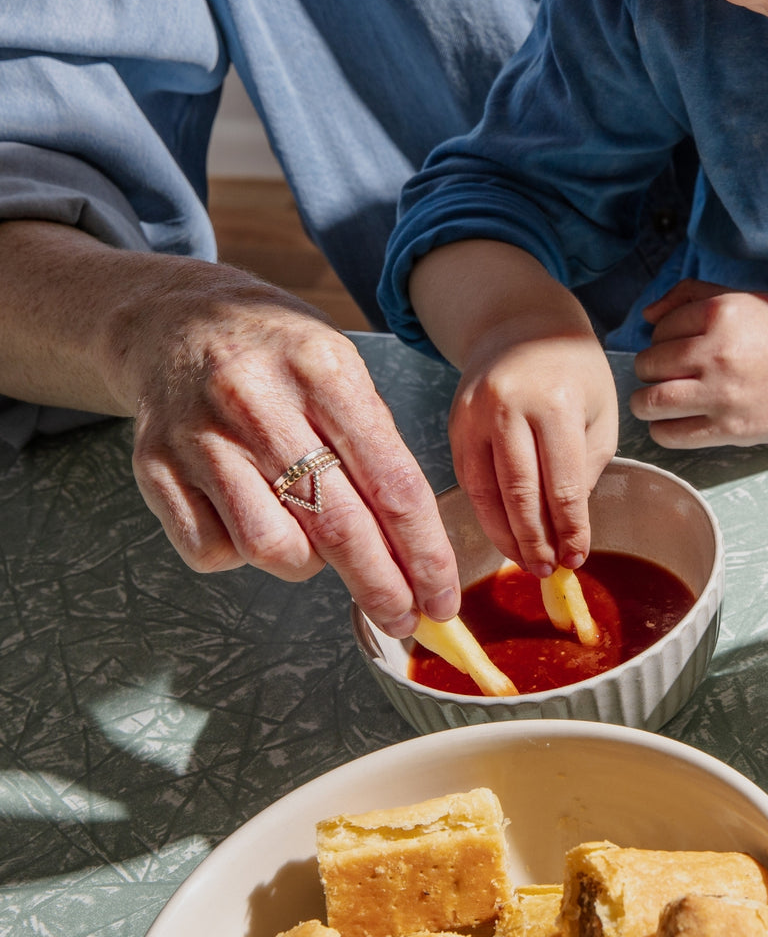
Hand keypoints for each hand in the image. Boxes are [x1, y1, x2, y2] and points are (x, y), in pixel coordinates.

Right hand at [0, 222, 457, 635]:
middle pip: (338, 524)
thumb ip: (376, 442)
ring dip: (308, 564)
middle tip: (404, 616)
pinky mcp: (156, 467)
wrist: (173, 320)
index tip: (442, 592)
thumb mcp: (340, 366)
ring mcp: (200, 437)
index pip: (392, 481)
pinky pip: (212, 550)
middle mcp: (258, 402)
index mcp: (322, 370)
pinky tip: (255, 521)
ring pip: (271, 546)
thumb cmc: (276, 353)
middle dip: (381, 585)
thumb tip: (413, 541)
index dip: (424, 550)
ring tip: (315, 541)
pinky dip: (243, 554)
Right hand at [448, 326, 618, 576]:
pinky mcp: (454, 423)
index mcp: (555, 401)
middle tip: (548, 570)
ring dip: (506, 535)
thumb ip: (587, 469)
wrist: (523, 325)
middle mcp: (507, 405)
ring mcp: (474, 413)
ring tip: (526, 561)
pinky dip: (485, 512)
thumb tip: (566, 527)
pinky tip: (503, 532)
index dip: (570, 529)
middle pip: (518, 493)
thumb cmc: (572, 370)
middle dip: (535, 541)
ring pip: (486, 492)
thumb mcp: (600, 413)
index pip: (563, 484)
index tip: (576, 558)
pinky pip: (468, 479)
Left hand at [630, 280, 767, 445]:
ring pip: (649, 401)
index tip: (678, 345)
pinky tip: (673, 421)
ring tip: (659, 398)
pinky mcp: (729, 429)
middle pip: (648, 363)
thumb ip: (692, 295)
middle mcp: (716, 353)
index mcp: (721, 314)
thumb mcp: (746, 298)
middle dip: (651, 367)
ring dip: (646, 400)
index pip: (659, 327)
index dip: (662, 337)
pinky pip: (670, 434)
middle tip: (668, 372)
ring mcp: (721, 394)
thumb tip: (646, 315)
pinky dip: (661, 429)